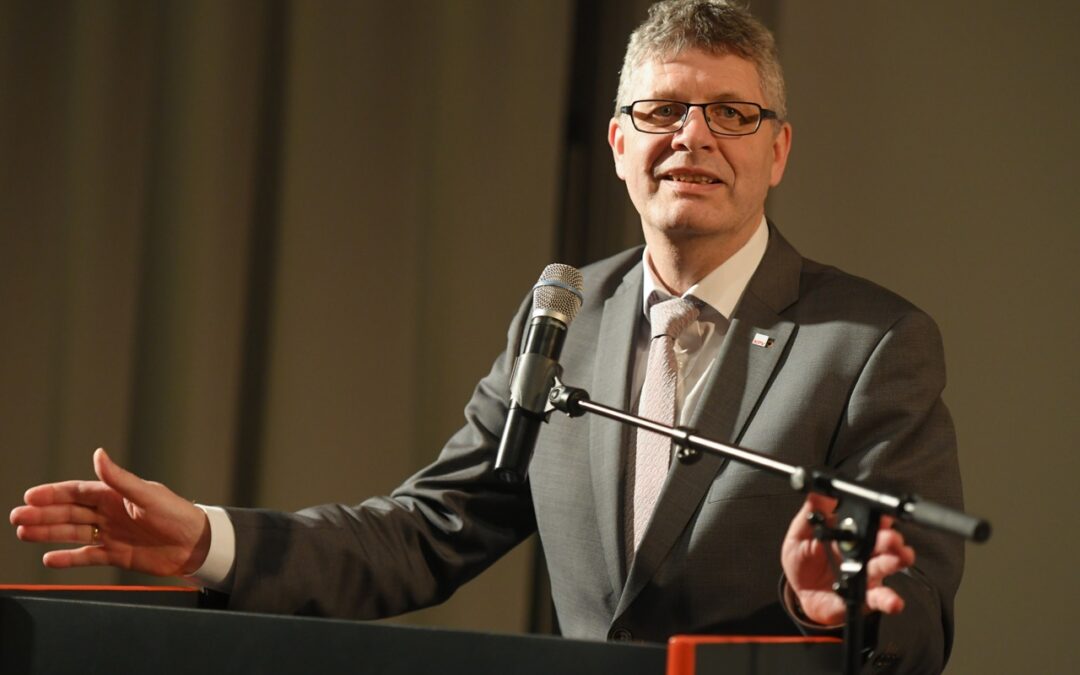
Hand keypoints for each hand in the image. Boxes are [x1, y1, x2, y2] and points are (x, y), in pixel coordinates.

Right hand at [10, 448, 210, 576]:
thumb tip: (98, 454)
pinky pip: (87, 556)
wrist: (197, 544)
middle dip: (43, 514)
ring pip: (74, 532)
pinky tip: (49, 558)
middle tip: (16, 517)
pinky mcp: (117, 555)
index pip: (78, 492)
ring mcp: (112, 534)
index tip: (30, 496)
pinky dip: (69, 558)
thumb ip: (119, 478)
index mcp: (116, 495)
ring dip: (49, 533)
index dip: (53, 494)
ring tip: (23, 533)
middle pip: (70, 512)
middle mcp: (111, 513)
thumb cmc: (177, 514)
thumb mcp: (147, 494)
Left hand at [781, 493, 915, 625]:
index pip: (868, 520)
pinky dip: (889, 600)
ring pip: (887, 565)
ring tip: (899, 557)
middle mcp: (862, 552)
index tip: (881, 514)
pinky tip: (893, 600)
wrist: (800, 592)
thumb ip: (811, 513)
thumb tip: (817, 490)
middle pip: (883, 541)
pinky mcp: (864, 596)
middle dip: (891, 538)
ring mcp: (866, 573)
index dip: (878, 517)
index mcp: (848, 533)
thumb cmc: (802, 561)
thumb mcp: (800, 534)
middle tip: (891, 537)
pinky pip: (879, 598)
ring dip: (896, 560)